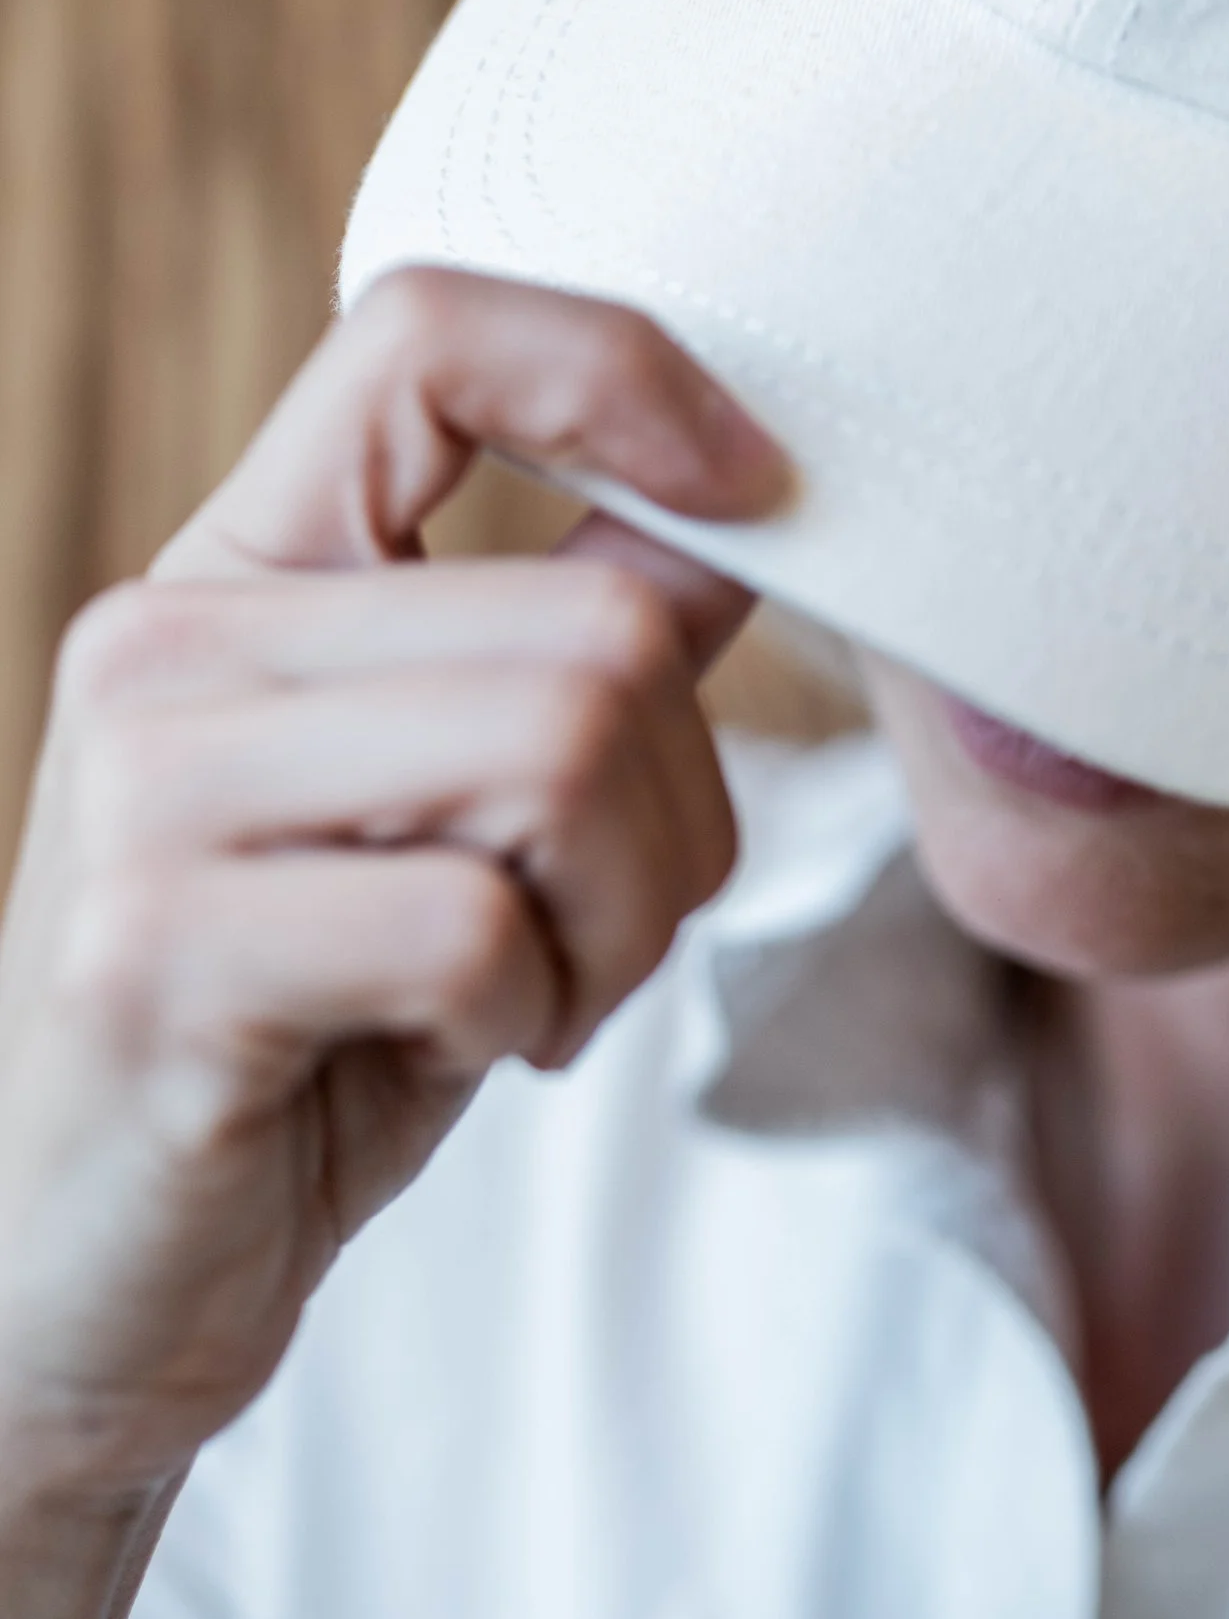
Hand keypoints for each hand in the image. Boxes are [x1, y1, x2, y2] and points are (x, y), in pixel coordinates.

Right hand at [0, 268, 785, 1521]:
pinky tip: (452, 1057)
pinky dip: (531, 1013)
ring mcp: (146, 793)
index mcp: (243, 570)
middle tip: (596, 928)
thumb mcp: (455, 810)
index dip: (618, 373)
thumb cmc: (312, 1028)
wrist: (85, 1283)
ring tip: (530, 992)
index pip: (425, 335)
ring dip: (621, 917)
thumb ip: (574, 642)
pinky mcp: (157, 956)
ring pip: (564, 747)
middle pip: (595, 620)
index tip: (753, 490)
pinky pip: (479, 928)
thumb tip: (743, 503)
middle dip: (676, 810)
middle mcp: (170, 644)